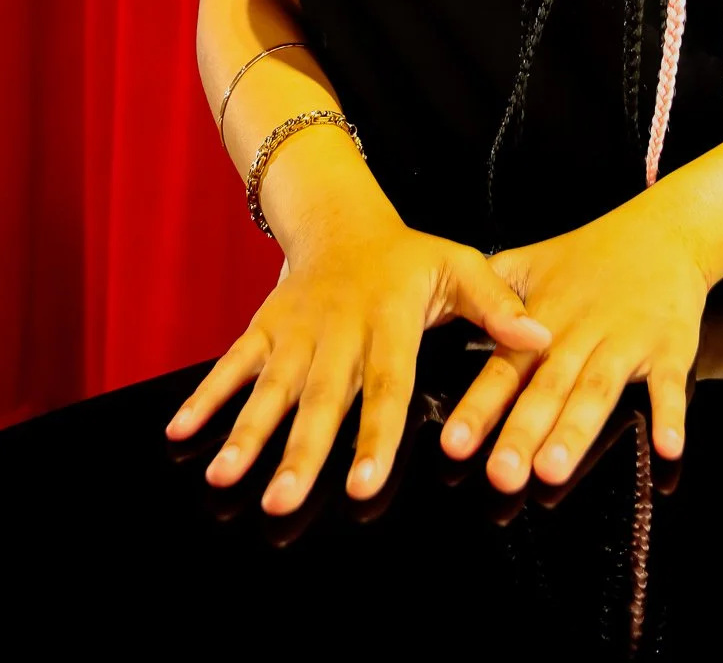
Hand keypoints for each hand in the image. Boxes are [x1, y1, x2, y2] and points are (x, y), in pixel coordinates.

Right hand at [164, 219, 551, 513]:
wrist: (341, 220)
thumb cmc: (408, 258)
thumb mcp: (461, 267)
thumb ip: (499, 306)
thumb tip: (543, 341)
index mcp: (388, 321)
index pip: (386, 386)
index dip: (376, 434)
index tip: (366, 484)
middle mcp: (337, 330)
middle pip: (320, 398)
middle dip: (302, 452)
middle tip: (285, 502)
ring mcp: (295, 331)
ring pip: (269, 387)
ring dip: (245, 432)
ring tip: (225, 477)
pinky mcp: (263, 328)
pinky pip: (231, 363)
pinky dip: (206, 396)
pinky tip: (180, 433)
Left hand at [439, 193, 709, 492]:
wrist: (663, 230)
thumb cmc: (591, 255)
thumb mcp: (531, 261)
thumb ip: (490, 290)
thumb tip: (443, 312)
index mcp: (543, 321)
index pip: (505, 368)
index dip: (480, 407)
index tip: (453, 446)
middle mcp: (581, 335)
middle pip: (548, 388)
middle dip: (523, 431)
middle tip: (501, 475)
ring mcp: (627, 343)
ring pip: (597, 391)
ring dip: (576, 431)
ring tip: (552, 470)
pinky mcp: (670, 347)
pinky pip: (670, 385)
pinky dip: (670, 415)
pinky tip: (666, 449)